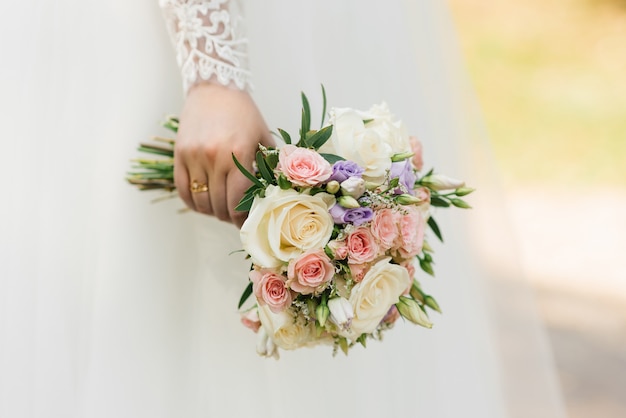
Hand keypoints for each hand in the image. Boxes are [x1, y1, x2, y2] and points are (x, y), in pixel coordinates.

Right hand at [175, 82, 273, 226]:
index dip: (242, 218)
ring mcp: (194, 156)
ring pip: (201, 201)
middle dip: (229, 217)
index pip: (238, 200)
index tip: (247, 223)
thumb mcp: (263, 137)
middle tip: (235, 217)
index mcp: (239, 153)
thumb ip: (269, 165)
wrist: (215, 86)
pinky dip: (193, 202)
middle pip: (220, 205)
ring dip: (211, 211)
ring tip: (220, 209)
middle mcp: (215, 157)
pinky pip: (183, 190)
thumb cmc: (244, 113)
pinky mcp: (180, 154)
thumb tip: (274, 195)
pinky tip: (203, 203)